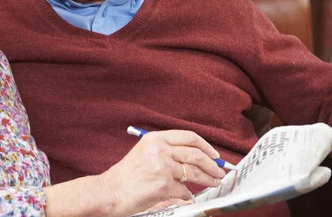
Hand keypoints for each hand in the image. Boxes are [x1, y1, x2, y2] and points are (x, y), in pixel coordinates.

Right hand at [98, 130, 225, 215]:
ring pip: (195, 173)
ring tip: (214, 182)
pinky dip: (188, 195)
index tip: (214, 154)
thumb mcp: (145, 153)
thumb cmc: (127, 175)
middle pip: (196, 153)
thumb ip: (167, 151)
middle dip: (213, 164)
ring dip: (209, 179)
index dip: (206, 146)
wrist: (111, 191)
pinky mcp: (164, 185)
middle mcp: (160, 149)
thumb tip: (196, 157)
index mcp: (155, 138)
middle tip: (219, 171)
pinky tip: (187, 196)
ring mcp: (162, 167)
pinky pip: (185, 190)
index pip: (189, 136)